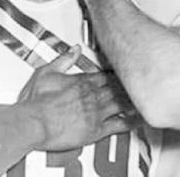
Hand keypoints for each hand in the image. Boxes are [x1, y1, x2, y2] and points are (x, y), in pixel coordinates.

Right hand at [18, 45, 134, 150]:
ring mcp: (97, 113)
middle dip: (129, 86)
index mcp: (82, 81)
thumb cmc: (36, 101)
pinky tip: (140, 120)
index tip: (124, 70)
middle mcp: (93, 96)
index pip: (106, 75)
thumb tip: (74, 48)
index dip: (117, 73)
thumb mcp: (46, 72)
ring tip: (146, 99)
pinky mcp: (96, 130)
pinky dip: (132, 122)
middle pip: (117, 88)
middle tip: (141, 83)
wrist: (33, 122)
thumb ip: (63, 59)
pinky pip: (120, 125)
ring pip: (122, 103)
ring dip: (134, 100)